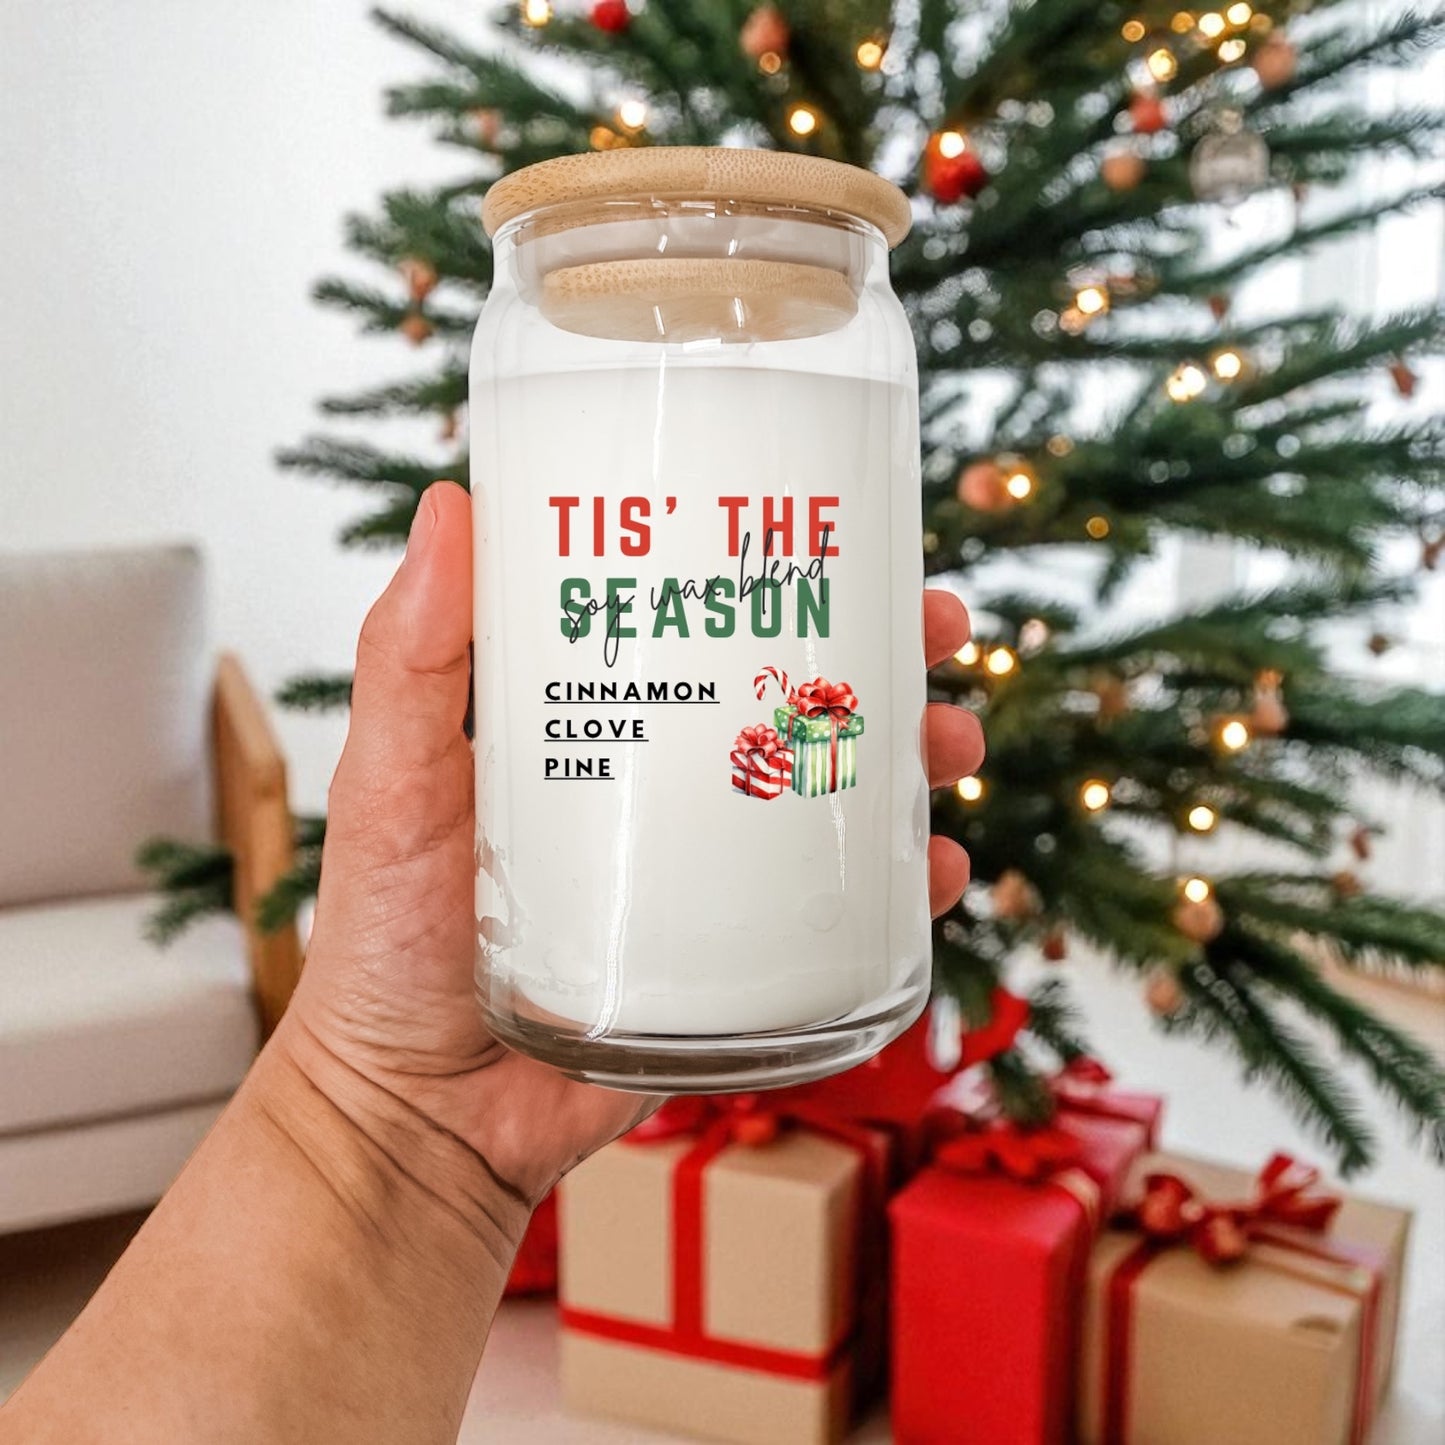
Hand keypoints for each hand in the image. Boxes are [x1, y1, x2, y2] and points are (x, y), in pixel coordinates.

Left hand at [278, 482, 983, 1209]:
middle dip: (880, 660)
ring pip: (835, 798)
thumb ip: (408, 659)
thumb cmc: (386, 946)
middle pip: (791, 700)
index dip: (777, 577)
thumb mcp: (392, 784)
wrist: (419, 1120)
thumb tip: (446, 504)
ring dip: (911, 763)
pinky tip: (939, 874)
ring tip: (951, 747)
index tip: (846, 535)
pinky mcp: (738, 963)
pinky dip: (902, 893)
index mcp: (593, 726)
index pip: (699, 625)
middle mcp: (662, 789)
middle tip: (935, 634)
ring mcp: (707, 877)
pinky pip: (841, 916)